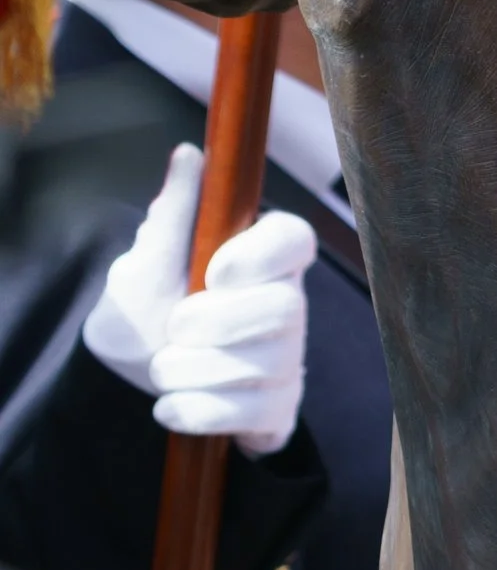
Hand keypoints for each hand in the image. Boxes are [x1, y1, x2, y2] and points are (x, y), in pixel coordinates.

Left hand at [83, 145, 316, 456]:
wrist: (128, 383)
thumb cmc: (145, 312)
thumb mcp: (144, 264)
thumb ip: (171, 215)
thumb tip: (188, 155)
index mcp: (262, 257)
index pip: (294, 240)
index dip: (262, 255)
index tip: (214, 270)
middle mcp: (286, 303)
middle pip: (285, 307)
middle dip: (222, 322)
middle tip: (174, 326)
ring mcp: (286, 358)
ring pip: (267, 363)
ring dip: (201, 370)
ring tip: (160, 369)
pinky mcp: (276, 407)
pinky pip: (257, 414)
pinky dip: (205, 412)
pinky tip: (170, 406)